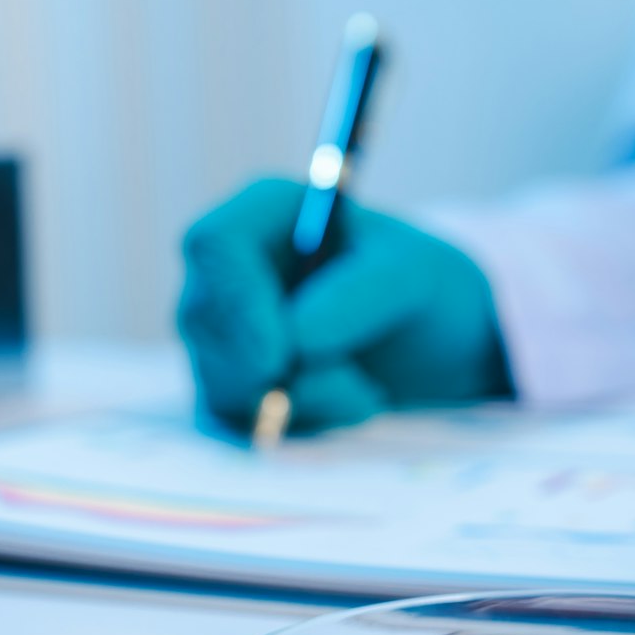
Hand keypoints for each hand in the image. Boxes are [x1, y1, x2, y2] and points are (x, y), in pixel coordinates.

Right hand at [178, 178, 511, 433]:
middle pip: (205, 321)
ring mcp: (220, 332)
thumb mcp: (415, 274)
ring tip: (366, 385)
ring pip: (225, 381)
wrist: (429, 341)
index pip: (215, 243)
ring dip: (309, 399)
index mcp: (265, 213)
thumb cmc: (417, 287)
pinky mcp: (229, 386)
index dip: (238, 301)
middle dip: (282, 369)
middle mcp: (228, 270)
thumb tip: (294, 340)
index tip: (280, 357)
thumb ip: (362, 294)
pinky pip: (242, 419)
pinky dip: (304, 421)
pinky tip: (346, 401)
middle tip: (357, 388)